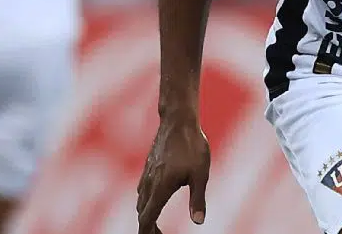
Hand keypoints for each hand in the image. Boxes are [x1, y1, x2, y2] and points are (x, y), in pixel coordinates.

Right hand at [136, 113, 210, 233]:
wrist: (178, 119)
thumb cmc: (193, 145)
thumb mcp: (200, 174)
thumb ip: (198, 199)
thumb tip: (199, 222)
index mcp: (161, 187)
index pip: (147, 218)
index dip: (148, 233)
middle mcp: (150, 182)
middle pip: (142, 212)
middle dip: (148, 227)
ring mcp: (147, 173)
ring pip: (141, 200)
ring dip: (146, 214)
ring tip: (157, 224)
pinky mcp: (149, 166)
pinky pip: (142, 189)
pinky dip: (146, 201)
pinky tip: (155, 199)